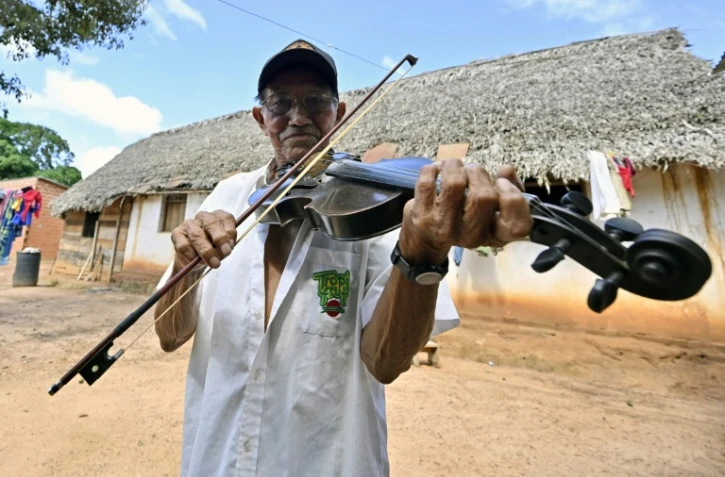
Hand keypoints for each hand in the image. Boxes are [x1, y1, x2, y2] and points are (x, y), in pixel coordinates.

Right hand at [170, 210, 236, 268]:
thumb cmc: (214, 250)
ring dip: (206, 250)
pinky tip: (195, 262)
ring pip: (196, 234)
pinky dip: (191, 256)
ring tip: (214, 263)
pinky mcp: (176, 234)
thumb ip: (226, 246)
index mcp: (218, 216)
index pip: (226, 218)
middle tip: (225, 252)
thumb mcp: (224, 248)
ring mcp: (188, 224)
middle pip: (211, 223)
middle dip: (219, 238)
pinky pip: (184, 245)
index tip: (232, 245)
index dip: (230, 231)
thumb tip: (225, 250)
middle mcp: (203, 217)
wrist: (195, 260)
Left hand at [399, 159, 532, 264]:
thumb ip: (508, 189)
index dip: (513, 200)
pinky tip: (436, 170)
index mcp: (492, 235)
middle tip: (471, 171)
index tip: (501, 182)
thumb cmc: (463, 219)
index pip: (517, 227)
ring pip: (454, 184)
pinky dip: (433, 168)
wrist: (425, 240)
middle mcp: (470, 236)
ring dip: (455, 166)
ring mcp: (443, 227)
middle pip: (484, 196)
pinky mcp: (421, 216)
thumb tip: (506, 170)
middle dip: (478, 173)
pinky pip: (428, 181)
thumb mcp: (490, 211)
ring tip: (454, 167)